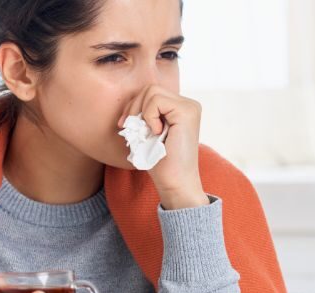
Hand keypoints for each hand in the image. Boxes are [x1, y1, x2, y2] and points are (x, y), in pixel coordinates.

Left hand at [117, 84, 208, 209]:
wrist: (175, 181)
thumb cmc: (160, 162)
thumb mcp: (148, 132)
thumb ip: (144, 114)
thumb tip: (128, 102)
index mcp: (181, 108)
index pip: (150, 93)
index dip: (133, 106)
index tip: (125, 125)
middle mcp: (189, 105)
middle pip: (150, 88)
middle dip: (134, 107)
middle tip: (131, 129)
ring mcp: (190, 107)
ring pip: (152, 91)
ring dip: (142, 113)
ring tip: (147, 133)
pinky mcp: (187, 112)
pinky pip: (156, 100)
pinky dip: (149, 116)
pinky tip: (156, 132)